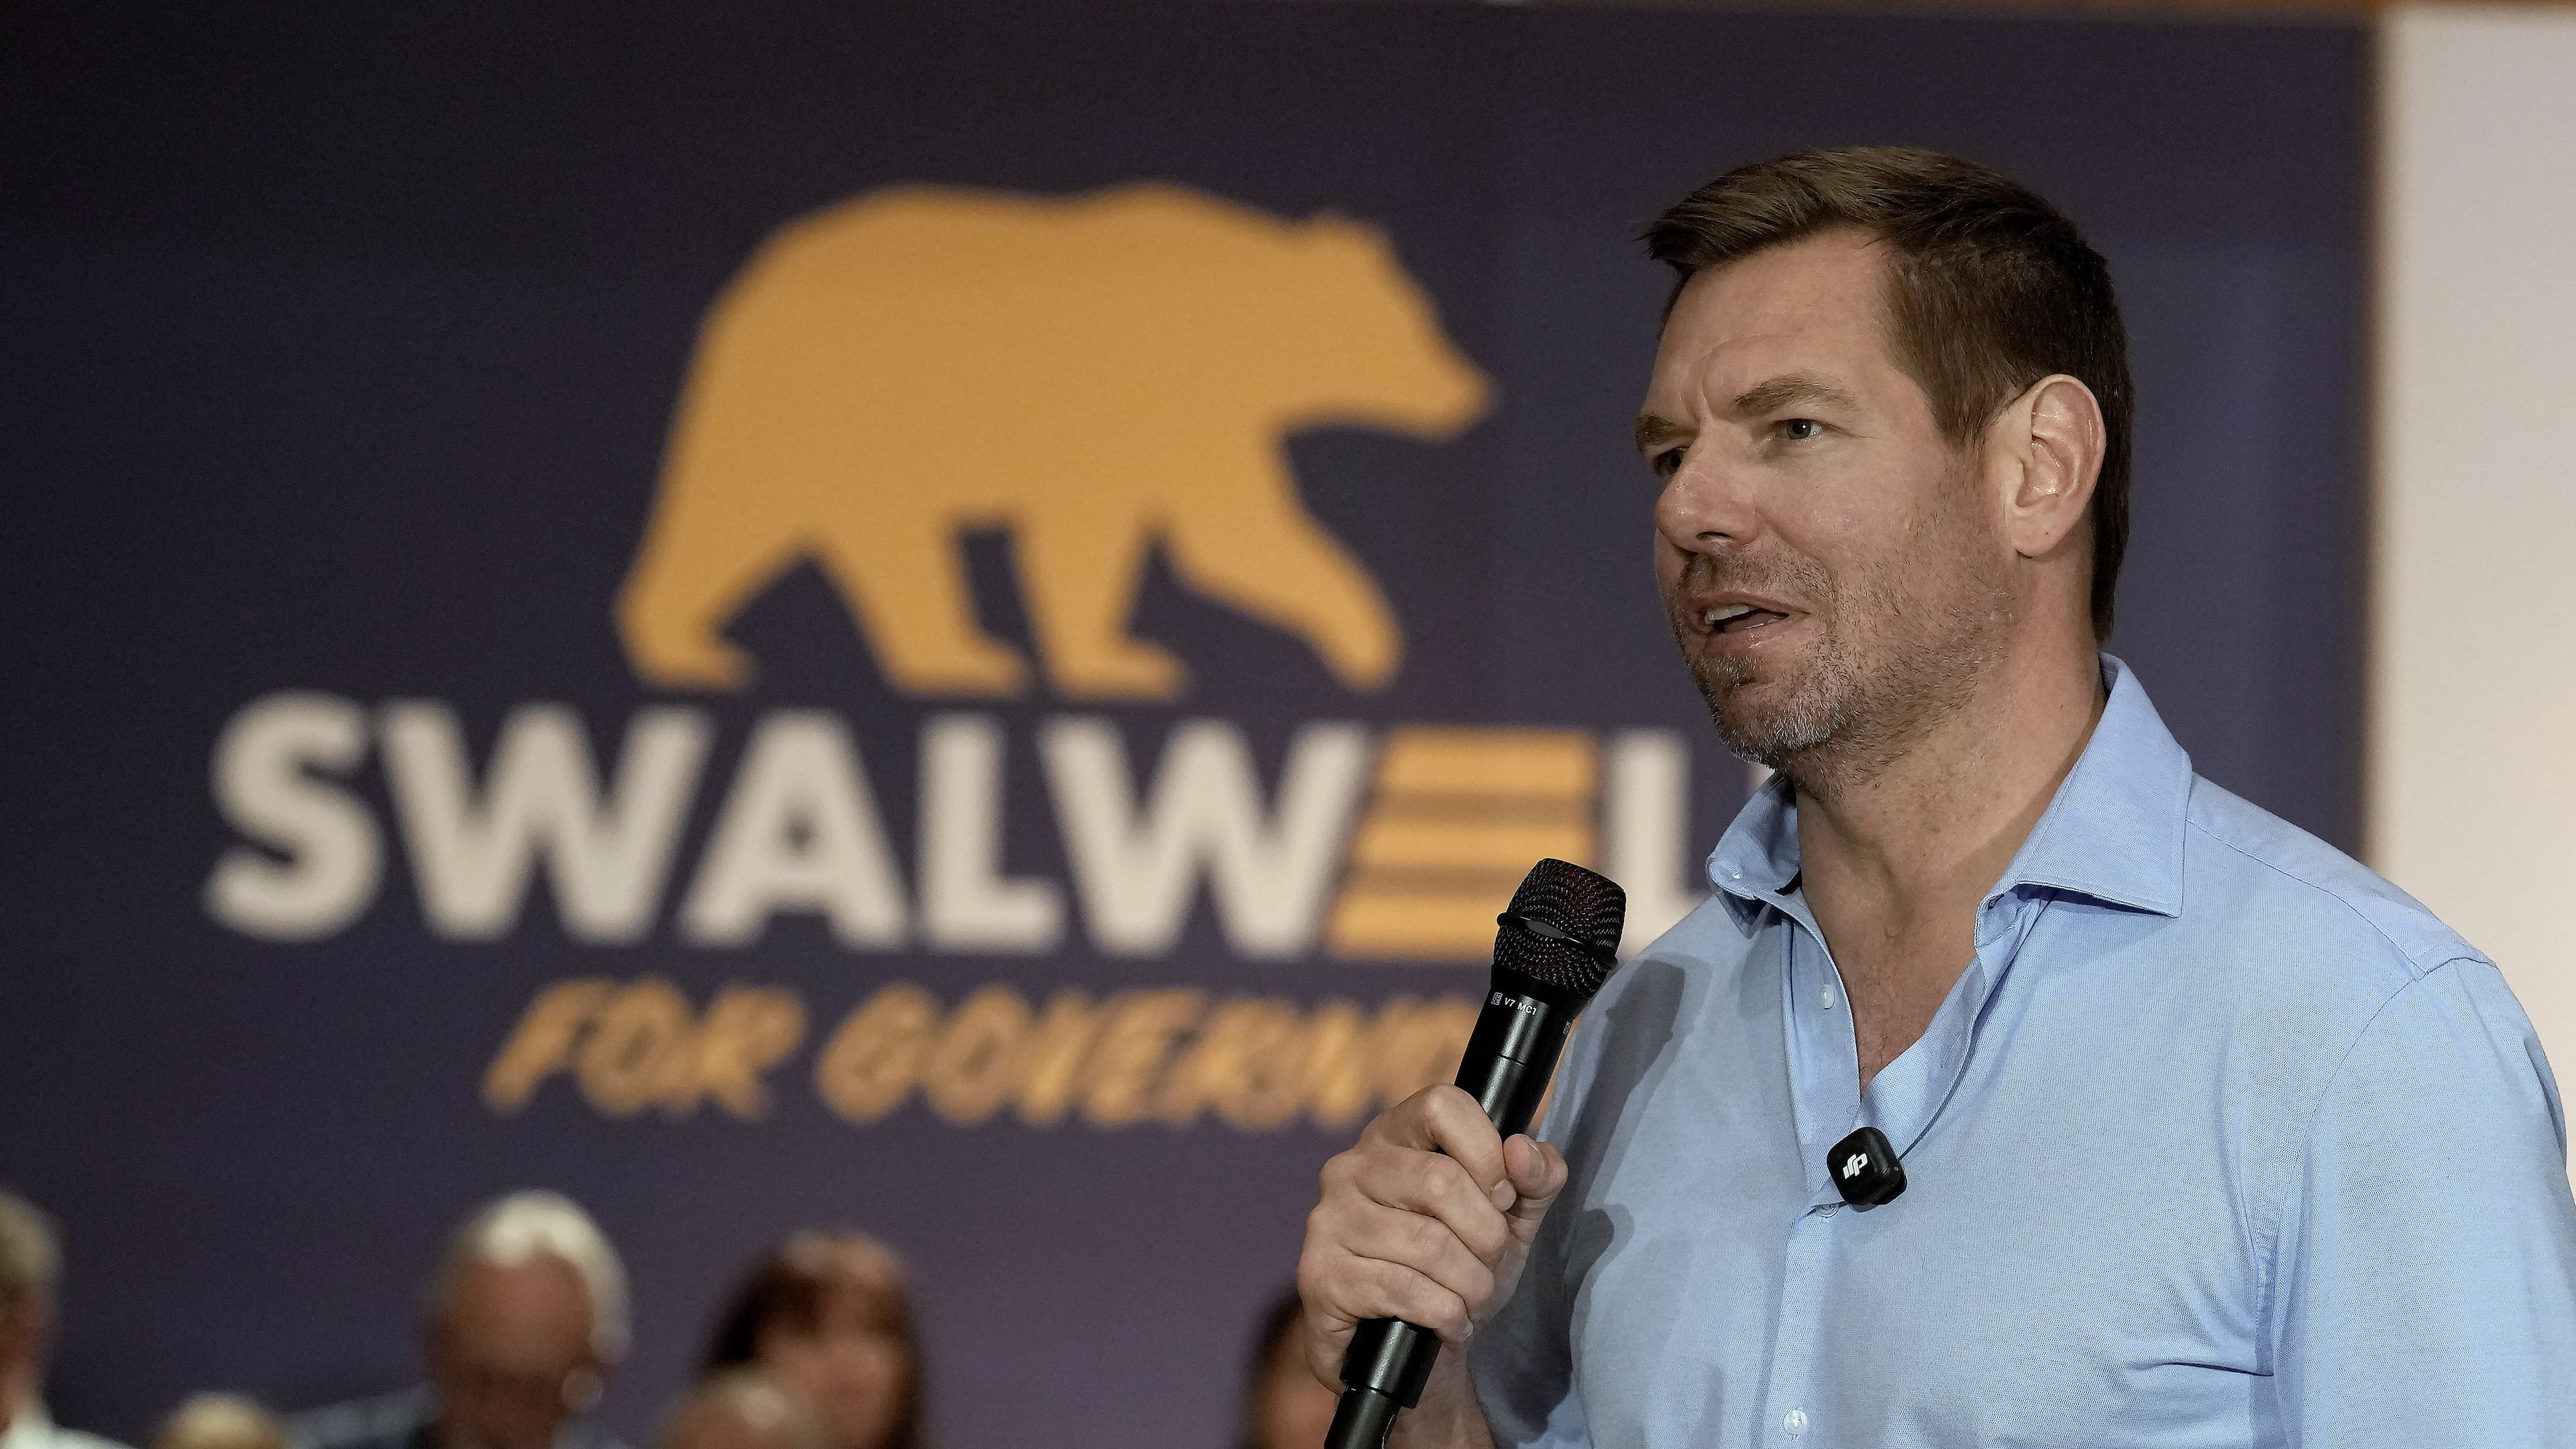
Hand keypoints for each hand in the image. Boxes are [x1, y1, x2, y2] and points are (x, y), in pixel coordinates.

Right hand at [1295, 1084, 1569, 1392]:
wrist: (1405, 1353)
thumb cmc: (1456, 1270)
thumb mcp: (1510, 1222)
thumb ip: (1535, 1179)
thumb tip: (1523, 1149)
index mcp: (1394, 1136)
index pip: (1442, 1104)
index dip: (1487, 1151)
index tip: (1502, 1197)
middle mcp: (1351, 1167)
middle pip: (1442, 1180)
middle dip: (1488, 1236)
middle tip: (1489, 1263)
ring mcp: (1330, 1220)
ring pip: (1428, 1243)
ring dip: (1471, 1284)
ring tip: (1471, 1299)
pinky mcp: (1321, 1275)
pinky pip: (1404, 1290)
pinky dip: (1445, 1315)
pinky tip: (1449, 1324)